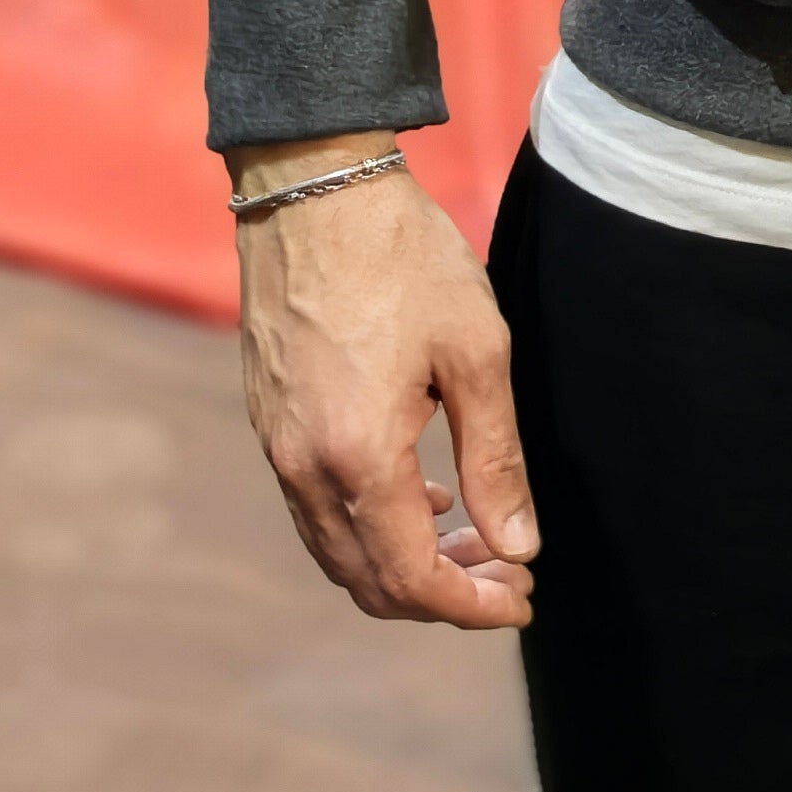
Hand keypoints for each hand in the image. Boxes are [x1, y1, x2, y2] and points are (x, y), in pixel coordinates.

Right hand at [230, 140, 536, 627]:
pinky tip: (420, 491)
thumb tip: (518, 546)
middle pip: (369, 581)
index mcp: (357, 455)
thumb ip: (495, 457)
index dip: (470, 606)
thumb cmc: (402, 256)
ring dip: (404, 562)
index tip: (521, 598)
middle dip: (443, 594)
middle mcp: (304, 467)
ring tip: (473, 533)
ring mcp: (277, 447)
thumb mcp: (475, 349)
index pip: (411, 578)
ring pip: (339, 551)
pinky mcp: (270, 421)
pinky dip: (370, 524)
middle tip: (506, 573)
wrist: (312, 185)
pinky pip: (317, 508)